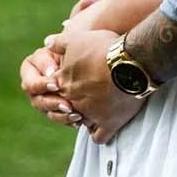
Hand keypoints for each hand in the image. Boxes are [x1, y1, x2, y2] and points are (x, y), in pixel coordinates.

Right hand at [19, 45, 83, 128]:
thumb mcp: (67, 43)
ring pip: (47, 112)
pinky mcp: (55, 108)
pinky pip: (59, 118)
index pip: (30, 80)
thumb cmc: (76, 45)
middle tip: (67, 105)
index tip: (56, 84)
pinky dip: (69, 120)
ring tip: (76, 114)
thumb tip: (51, 63)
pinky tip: (80, 120)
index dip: (42, 84)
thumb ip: (57, 47)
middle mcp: (34, 85)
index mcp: (30, 67)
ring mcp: (43, 98)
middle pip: (37, 99)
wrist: (87, 55)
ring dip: (61, 115)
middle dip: (52, 103)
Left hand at [46, 28, 145, 143]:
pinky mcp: (108, 123)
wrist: (130, 61)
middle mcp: (73, 101)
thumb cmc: (105, 48)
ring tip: (98, 109)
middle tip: (88, 94)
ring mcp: (90, 114)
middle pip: (67, 108)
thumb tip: (46, 42)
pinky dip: (100, 133)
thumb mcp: (78, 39)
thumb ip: (60, 43)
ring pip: (82, 123)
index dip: (65, 85)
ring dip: (87, 118)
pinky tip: (104, 125)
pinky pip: (99, 137)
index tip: (77, 79)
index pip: (55, 90)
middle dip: (74, 104)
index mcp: (64, 82)